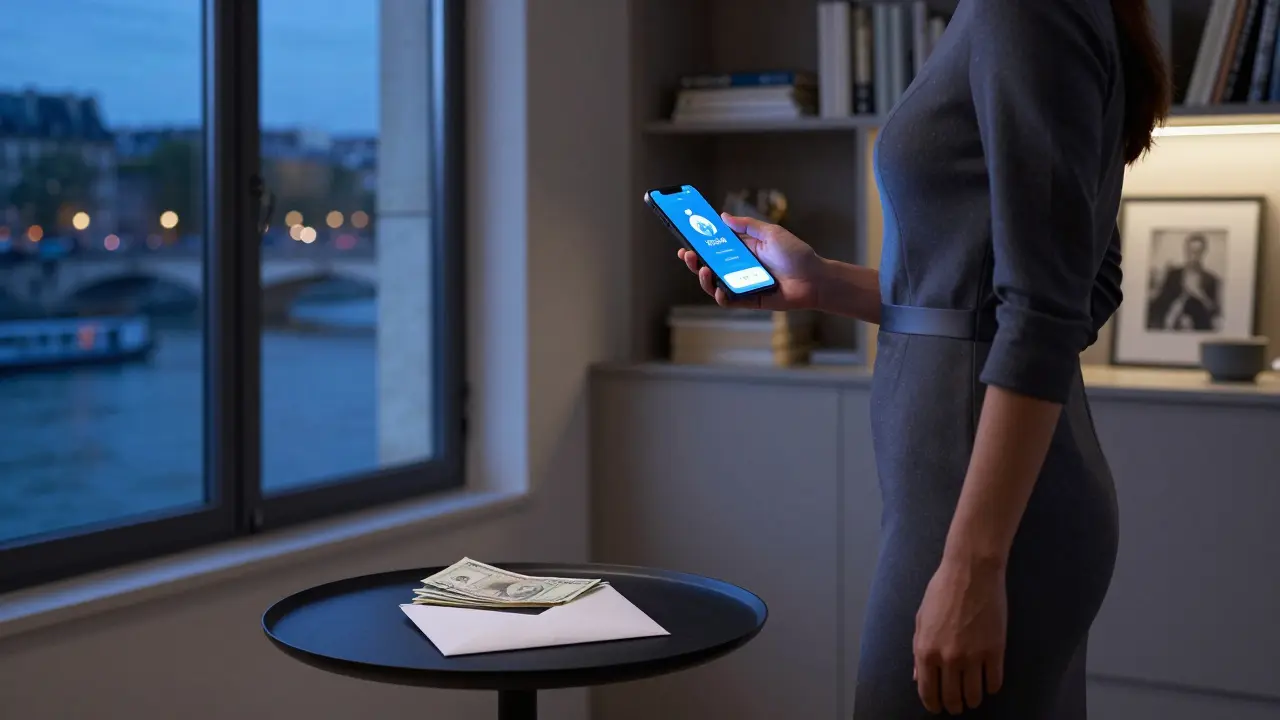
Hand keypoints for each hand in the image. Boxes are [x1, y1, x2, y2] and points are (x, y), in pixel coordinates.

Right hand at [677, 213, 823, 310]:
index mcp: (743, 251)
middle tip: (688, 255)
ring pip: (715, 284)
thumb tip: (723, 216)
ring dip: (704, 278)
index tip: (686, 238)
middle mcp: (740, 268)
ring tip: (704, 270)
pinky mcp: (749, 300)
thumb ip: (746, 226)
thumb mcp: (770, 233)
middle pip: (710, 266)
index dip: (700, 244)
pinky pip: (730, 300)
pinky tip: (718, 289)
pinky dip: (721, 296)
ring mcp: (743, 284)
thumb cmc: (796, 254)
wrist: (814, 278)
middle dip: (695, 261)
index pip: (716, 247)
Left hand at [913, 557, 1007, 714]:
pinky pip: (994, 683)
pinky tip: (989, 684)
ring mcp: (972, 657)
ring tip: (973, 698)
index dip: (933, 704)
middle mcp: (947, 658)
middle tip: (957, 705)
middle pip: (952, 698)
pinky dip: (991, 688)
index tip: (938, 708)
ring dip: (973, 700)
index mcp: (925, 650)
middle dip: (954, 706)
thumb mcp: (921, 619)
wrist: (971, 572)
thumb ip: (918, 650)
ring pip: (974, 695)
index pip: (927, 691)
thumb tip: (918, 677)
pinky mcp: (995, 651)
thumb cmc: (942, 591)